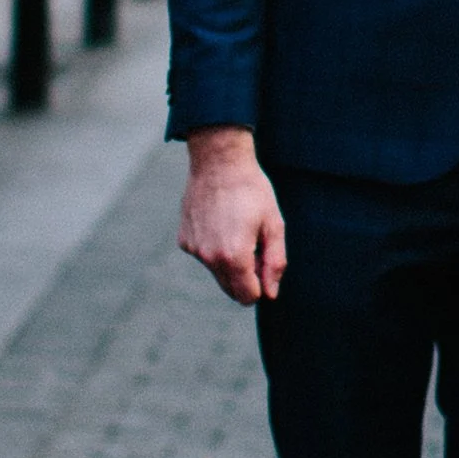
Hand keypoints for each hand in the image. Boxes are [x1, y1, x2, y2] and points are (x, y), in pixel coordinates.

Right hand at [181, 126, 286, 304]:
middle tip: (253, 242)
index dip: (261, 283)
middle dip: (245, 275)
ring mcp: (194, 249)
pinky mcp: (184, 240)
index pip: (248, 297)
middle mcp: (209, 258)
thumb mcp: (273, 224)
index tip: (264, 259)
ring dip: (229, 261)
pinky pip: (204, 256)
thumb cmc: (251, 190)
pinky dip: (214, 247)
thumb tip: (271, 294)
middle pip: (230, 289)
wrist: (218, 161)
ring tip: (236, 227)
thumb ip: (274, 262)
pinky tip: (220, 221)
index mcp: (234, 257)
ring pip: (217, 272)